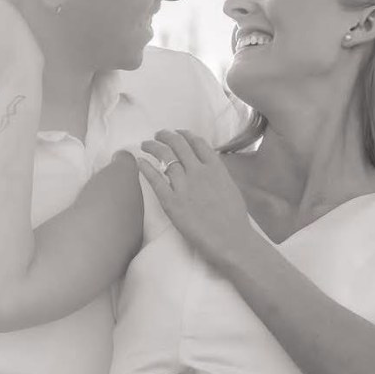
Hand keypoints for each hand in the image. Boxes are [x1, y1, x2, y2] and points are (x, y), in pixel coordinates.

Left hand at [137, 130, 254, 267]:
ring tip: (146, 145)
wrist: (231, 240)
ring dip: (153, 147)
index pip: (197, 142)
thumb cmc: (234, 220)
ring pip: (164, 157)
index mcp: (215, 168)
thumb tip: (208, 169)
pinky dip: (146, 167)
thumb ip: (217, 175)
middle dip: (166, 136)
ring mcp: (184, 186)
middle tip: (158, 136)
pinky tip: (140, 161)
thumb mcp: (230, 188)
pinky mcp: (172, 202)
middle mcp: (199, 172)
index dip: (185, 134)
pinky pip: (155, 179)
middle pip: (178, 144)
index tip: (178, 133)